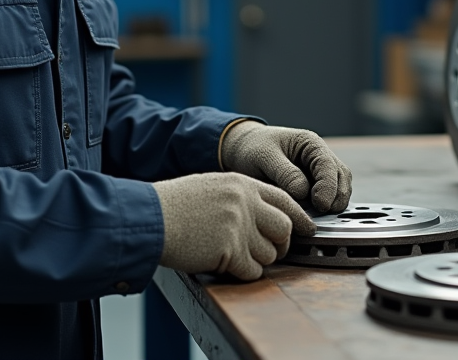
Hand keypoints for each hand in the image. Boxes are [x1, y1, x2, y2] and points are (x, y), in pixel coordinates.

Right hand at [153, 172, 315, 279]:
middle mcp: (245, 203)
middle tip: (268, 251)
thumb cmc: (175, 205)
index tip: (306, 229)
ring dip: (256, 260)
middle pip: (284, 229)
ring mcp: (239, 226)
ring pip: (270, 253)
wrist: (151, 219)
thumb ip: (240, 197)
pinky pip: (252, 271)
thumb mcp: (212, 186)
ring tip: (234, 256)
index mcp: (242, 184)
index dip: (298, 217)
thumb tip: (264, 216)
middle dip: (280, 244)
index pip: (285, 200)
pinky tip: (225, 265)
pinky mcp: (230, 250)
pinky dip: (242, 273)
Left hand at [220, 121, 352, 213]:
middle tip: (321, 214)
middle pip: (341, 178)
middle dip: (335, 197)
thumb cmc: (254, 148)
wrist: (245, 150)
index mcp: (311, 144)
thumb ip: (285, 173)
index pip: (328, 165)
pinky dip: (325, 208)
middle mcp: (321, 157)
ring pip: (339, 189)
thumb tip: (304, 192)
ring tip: (316, 217)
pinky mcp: (315, 187)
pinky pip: (328, 198)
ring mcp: (320, 172)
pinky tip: (312, 216)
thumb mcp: (265, 157)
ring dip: (333, 204)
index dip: (328, 186)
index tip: (320, 204)